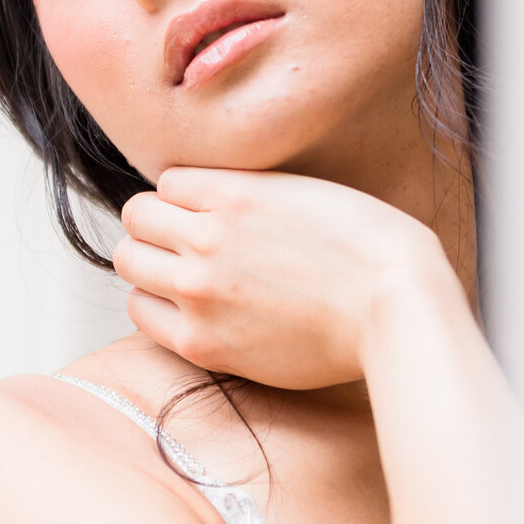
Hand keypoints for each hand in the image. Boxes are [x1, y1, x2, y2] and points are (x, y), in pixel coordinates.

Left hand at [111, 168, 446, 387]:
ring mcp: (198, 290)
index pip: (167, 182)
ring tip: (185, 277)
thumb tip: (209, 201)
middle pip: (136, 218)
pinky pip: (143, 314)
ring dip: (151, 265)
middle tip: (187, 246)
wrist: (393, 307)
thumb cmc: (369, 249)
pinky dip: (158, 308)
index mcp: (232, 191)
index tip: (208, 217)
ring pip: (129, 262)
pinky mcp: (202, 341)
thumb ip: (249, 193)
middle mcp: (205, 237)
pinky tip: (192, 310)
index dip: (186, 200)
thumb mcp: (305, 191)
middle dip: (158, 228)